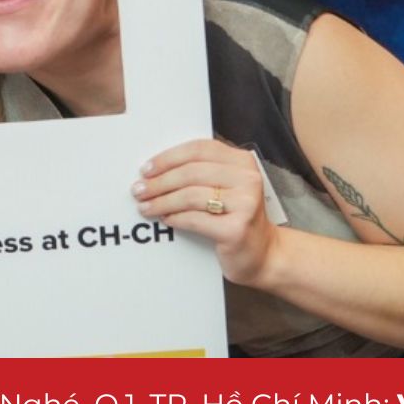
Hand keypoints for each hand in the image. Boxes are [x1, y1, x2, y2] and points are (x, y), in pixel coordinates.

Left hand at [133, 138, 278, 285]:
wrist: (264, 254)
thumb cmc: (236, 216)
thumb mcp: (225, 186)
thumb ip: (199, 172)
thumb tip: (154, 170)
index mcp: (242, 161)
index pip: (198, 149)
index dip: (168, 157)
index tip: (146, 169)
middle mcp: (247, 179)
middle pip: (191, 173)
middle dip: (159, 182)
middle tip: (138, 190)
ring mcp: (245, 204)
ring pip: (190, 196)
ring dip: (161, 201)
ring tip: (145, 207)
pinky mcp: (237, 229)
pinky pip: (195, 219)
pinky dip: (175, 218)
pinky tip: (165, 219)